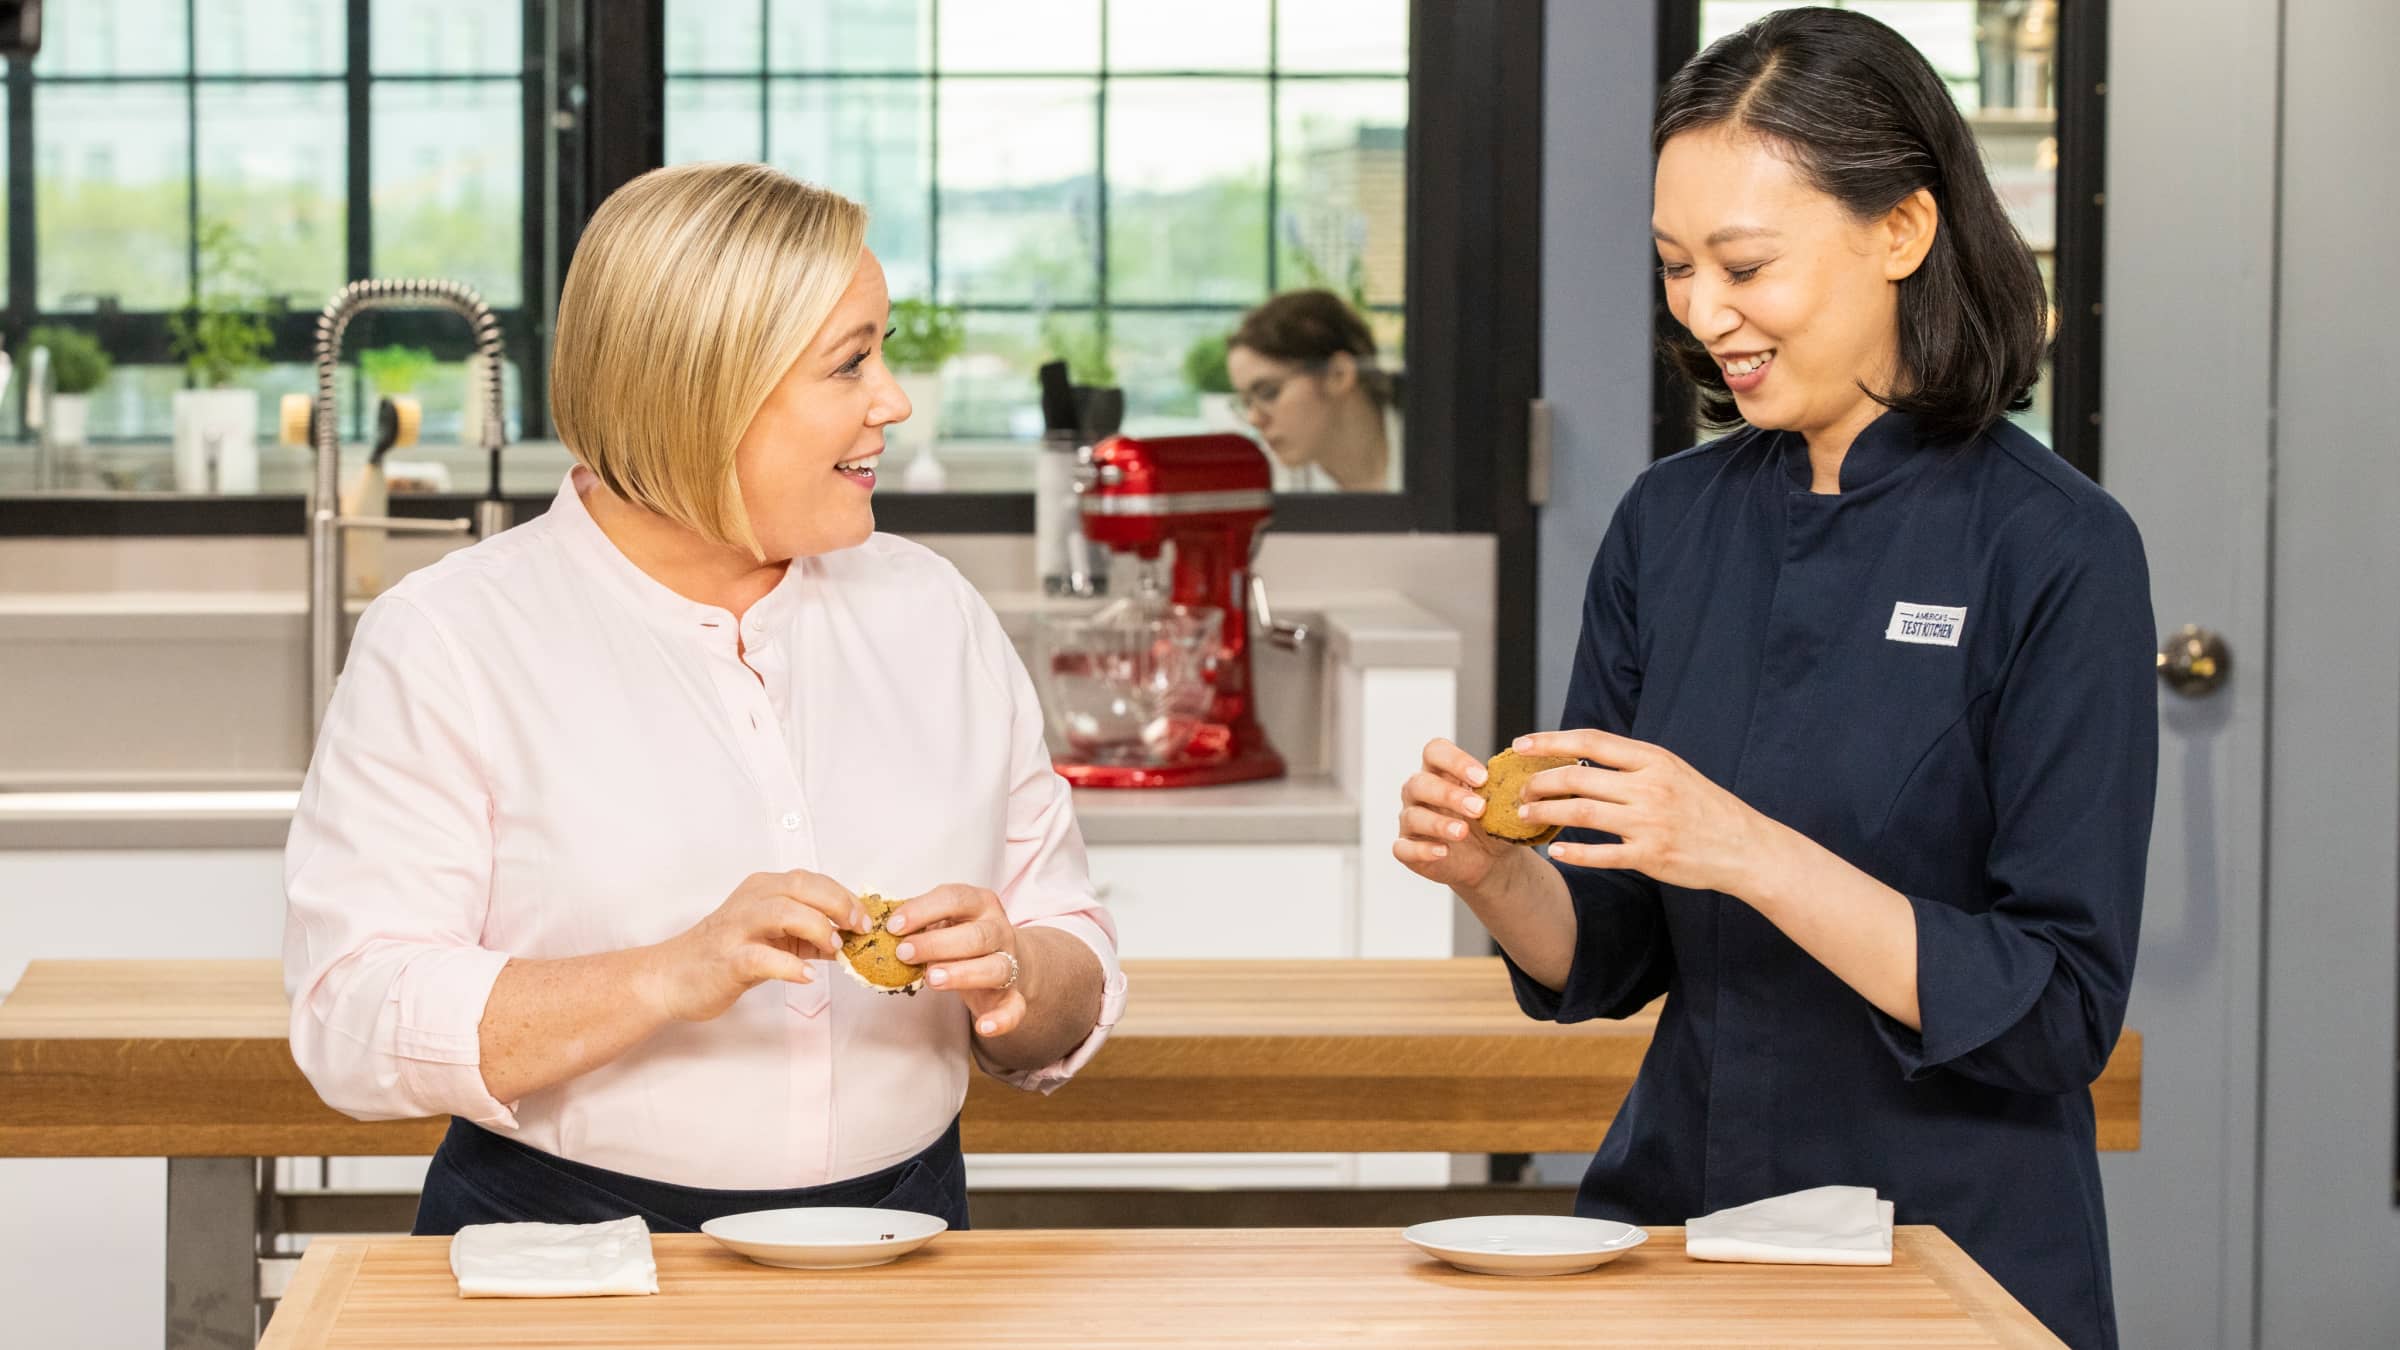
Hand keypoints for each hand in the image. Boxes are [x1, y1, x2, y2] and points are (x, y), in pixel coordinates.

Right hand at [643, 870, 868, 1022]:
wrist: (671, 977)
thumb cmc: (724, 955)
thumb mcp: (770, 937)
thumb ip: (807, 935)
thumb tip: (851, 939)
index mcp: (762, 889)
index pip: (812, 880)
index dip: (844, 897)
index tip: (865, 919)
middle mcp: (750, 901)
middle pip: (802, 886)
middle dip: (838, 905)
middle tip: (858, 930)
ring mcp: (737, 929)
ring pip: (784, 912)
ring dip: (818, 929)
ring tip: (834, 949)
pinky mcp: (728, 960)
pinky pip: (763, 957)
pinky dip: (790, 966)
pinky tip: (807, 976)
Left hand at [887, 885, 1028, 1038]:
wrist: (1003, 956)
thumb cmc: (961, 935)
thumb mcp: (943, 919)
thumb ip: (918, 923)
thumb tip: (881, 932)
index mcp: (980, 904)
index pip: (955, 898)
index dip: (923, 910)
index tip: (893, 926)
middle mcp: (999, 930)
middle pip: (977, 935)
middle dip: (938, 944)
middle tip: (904, 953)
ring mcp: (1009, 962)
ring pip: (996, 968)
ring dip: (963, 974)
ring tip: (931, 979)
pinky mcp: (1012, 995)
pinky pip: (1014, 1008)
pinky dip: (1002, 1019)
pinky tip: (983, 1027)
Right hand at [1392, 737, 1516, 890]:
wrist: (1489, 859)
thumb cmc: (1490, 822)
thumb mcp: (1500, 804)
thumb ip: (1504, 791)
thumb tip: (1524, 782)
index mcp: (1439, 772)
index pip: (1434, 751)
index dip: (1455, 760)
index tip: (1482, 778)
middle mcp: (1419, 792)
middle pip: (1419, 782)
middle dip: (1449, 794)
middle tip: (1479, 809)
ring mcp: (1410, 820)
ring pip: (1412, 816)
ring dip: (1438, 823)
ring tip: (1463, 832)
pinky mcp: (1408, 849)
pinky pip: (1403, 848)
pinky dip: (1422, 850)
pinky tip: (1443, 851)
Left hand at [1513, 730, 1779, 895]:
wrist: (1746, 847)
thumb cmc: (1704, 806)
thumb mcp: (1673, 771)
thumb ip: (1633, 763)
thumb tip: (1582, 753)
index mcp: (1654, 760)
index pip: (1591, 742)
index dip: (1551, 742)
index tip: (1521, 745)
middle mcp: (1650, 787)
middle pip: (1578, 779)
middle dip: (1539, 782)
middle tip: (1519, 789)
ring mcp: (1650, 823)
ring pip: (1581, 813)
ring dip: (1545, 814)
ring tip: (1524, 815)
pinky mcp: (1651, 857)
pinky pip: (1601, 854)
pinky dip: (1573, 853)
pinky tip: (1555, 851)